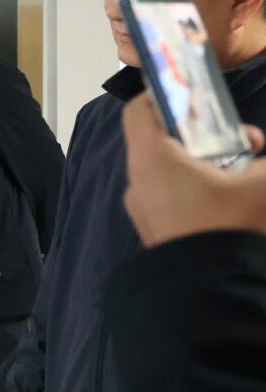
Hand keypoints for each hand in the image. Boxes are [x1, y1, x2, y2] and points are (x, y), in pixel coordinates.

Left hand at [121, 95, 265, 246]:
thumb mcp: (263, 186)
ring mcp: (142, 210)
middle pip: (161, 142)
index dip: (163, 97)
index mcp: (152, 158)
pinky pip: (171, 200)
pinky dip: (196, 192)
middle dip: (205, 136)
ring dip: (206, 166)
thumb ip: (264, 163)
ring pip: (169, 173)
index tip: (198, 100)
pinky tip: (232, 205)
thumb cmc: (229, 226)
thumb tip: (261, 161)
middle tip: (246, 144)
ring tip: (246, 175)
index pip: (138, 111)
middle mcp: (138, 181)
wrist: (210, 294)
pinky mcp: (154, 234)